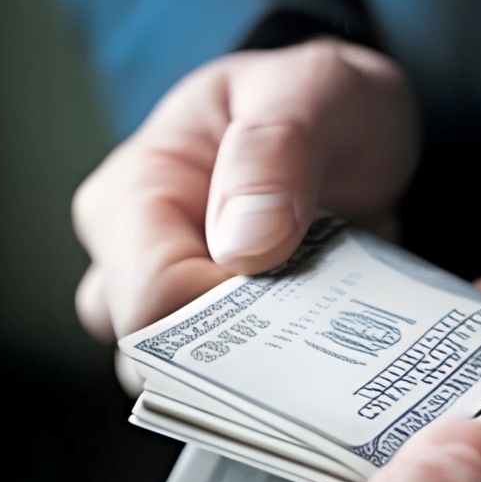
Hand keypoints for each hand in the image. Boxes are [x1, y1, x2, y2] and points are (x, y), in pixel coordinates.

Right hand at [72, 38, 417, 390]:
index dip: (223, 326)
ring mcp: (168, 307)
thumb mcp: (313, 91)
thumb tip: (243, 244)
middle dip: (240, 363)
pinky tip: (322, 354)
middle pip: (155, 360)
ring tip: (324, 336)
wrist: (349, 130)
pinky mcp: (211, 341)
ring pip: (186, 388)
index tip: (295, 308)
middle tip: (318, 331)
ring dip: (260, 379)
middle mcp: (131, 261)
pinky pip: (228, 391)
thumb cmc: (314, 103)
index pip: (151, 302)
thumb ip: (275, 151)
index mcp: (132, 195)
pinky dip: (276, 383)